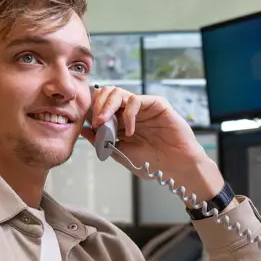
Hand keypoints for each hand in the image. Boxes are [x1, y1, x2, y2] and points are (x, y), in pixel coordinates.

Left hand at [80, 85, 223, 198]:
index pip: (100, 106)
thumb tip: (83, 130)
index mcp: (121, 122)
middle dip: (97, 105)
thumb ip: (103, 141)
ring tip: (104, 122)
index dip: (92, 111)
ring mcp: (144, 107)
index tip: (88, 124)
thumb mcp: (121, 153)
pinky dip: (128, 114)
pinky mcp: (157, 104)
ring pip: (118, 92)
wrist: (176, 168)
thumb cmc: (152, 163)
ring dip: (107, 106)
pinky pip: (136, 100)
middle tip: (96, 121)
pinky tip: (130, 131)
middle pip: (107, 94)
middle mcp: (131, 112)